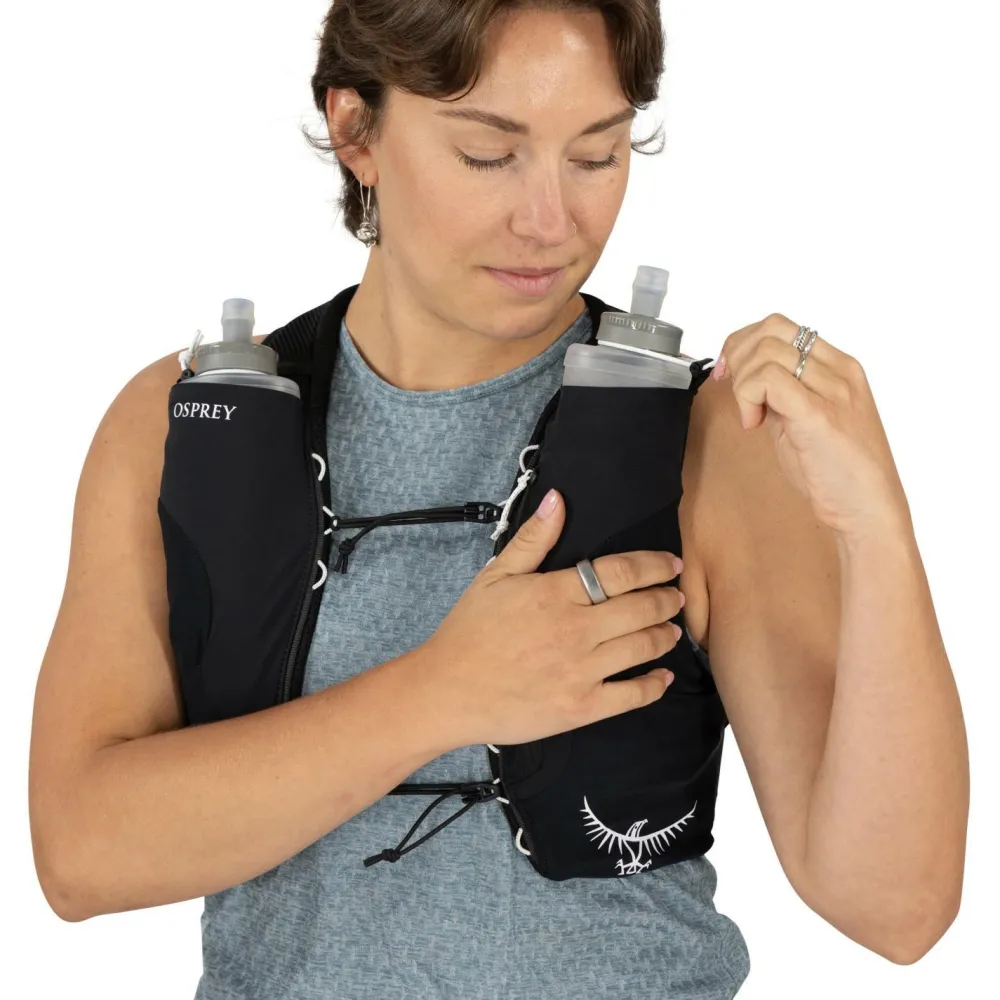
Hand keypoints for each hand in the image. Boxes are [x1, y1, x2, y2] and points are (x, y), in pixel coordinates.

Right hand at [414, 489, 683, 747]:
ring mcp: (581, 670)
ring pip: (643, 647)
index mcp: (556, 593)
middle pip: (641, 608)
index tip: (671, 563)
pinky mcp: (581, 707)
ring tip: (673, 629)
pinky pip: (632, 695)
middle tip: (677, 596)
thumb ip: (533, 539)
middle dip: (667, 599)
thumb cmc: (468, 633)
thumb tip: (559, 500)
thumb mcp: (495, 576)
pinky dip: (655, 685)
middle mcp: (575, 630)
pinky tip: (664, 677)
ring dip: (666, 635)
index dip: (653, 565)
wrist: (447, 691)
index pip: (621, 571)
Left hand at [713, 313, 909, 541]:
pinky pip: (769, 380)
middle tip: (733, 390)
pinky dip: (748, 398)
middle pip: (771, 329)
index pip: (782, 326)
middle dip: (738, 356)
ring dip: (743, 382)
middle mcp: (840, 373)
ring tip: (751, 416)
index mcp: (841, 368)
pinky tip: (754, 424)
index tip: (729, 371)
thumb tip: (749, 381)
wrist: (869, 508)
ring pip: (767, 353)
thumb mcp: (806, 420)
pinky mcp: (818, 415)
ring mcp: (832, 391)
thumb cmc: (839, 473)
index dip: (743, 343)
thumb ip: (783, 395)